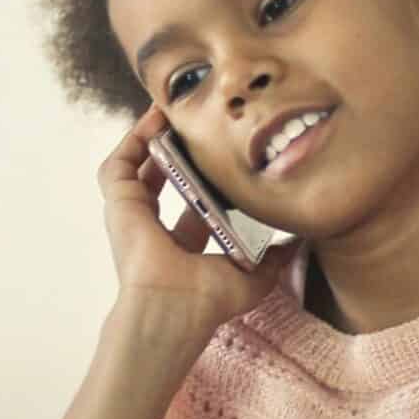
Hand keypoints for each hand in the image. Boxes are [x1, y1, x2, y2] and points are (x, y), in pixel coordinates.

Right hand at [98, 106, 293, 340]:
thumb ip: (276, 257)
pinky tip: (155, 119)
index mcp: (182, 243)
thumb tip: (298, 241)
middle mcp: (154, 227)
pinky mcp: (119, 204)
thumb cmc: (207, 301)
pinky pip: (120, 163)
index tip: (222, 152)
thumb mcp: (254, 276)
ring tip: (173, 110)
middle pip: (164, 175)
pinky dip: (134, 139)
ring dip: (153, 136)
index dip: (205, 174)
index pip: (191, 200)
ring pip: (139, 165)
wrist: (174, 307)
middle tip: (196, 122)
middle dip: (177, 147)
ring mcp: (133, 215)